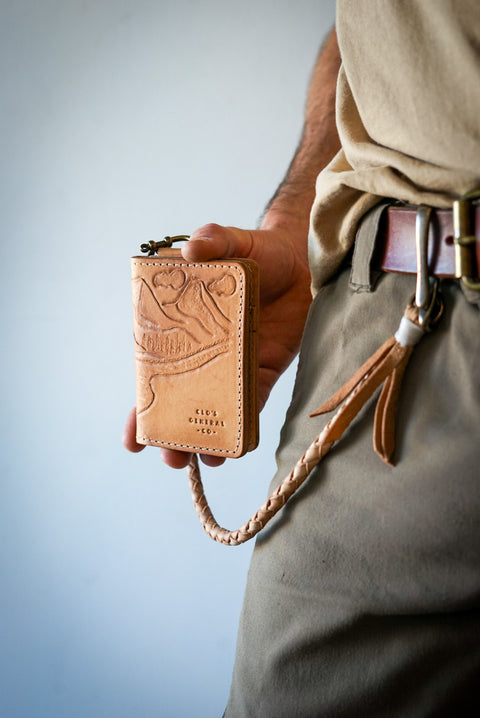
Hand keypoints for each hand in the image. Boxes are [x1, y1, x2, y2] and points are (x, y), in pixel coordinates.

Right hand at [123, 220, 311, 467]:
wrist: (302, 260)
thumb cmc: (258, 250)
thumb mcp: (233, 242)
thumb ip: (213, 240)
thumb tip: (193, 248)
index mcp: (182, 325)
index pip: (154, 370)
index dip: (143, 404)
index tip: (133, 437)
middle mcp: (203, 350)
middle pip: (181, 399)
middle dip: (171, 433)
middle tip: (169, 459)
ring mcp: (233, 364)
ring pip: (213, 408)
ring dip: (205, 437)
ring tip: (202, 461)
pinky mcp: (263, 370)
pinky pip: (251, 402)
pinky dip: (242, 424)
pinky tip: (234, 448)